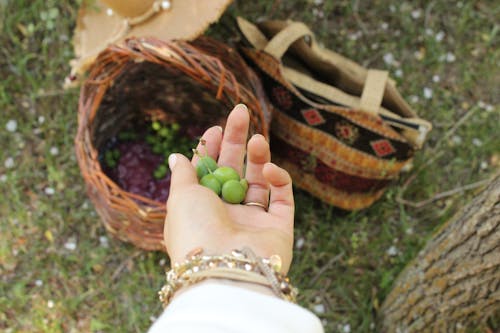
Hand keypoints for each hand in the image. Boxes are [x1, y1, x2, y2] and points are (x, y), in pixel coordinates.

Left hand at [164, 104, 293, 273]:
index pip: (209, 171)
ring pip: (259, 181)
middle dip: (237, 141)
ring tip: (257, 139)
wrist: (224, 270)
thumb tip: (175, 155)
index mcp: (202, 207)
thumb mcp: (180, 197)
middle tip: (240, 112)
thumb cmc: (195, 232)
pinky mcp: (279, 227)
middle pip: (235, 169)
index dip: (212, 148)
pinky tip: (269, 170)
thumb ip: (183, 174)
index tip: (215, 128)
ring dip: (258, 157)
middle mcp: (228, 213)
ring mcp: (254, 220)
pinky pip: (282, 197)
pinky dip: (278, 179)